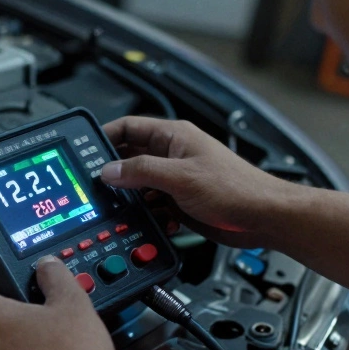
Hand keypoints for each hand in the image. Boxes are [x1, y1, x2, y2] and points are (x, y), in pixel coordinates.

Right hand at [102, 117, 298, 249]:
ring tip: (120, 208)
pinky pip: (153, 205)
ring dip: (131, 198)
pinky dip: (147, 214)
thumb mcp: (181, 177)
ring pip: (140, 185)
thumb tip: (110, 169)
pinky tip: (148, 222)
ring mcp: (177, 179)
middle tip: (96, 186)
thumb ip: (142, 171)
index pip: (129, 127)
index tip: (85, 152)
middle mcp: (174, 154)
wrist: (264, 218)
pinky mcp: (181, 201)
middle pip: (131, 158)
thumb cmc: (237, 189)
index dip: (105, 137)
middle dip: (115, 173)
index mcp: (174, 136)